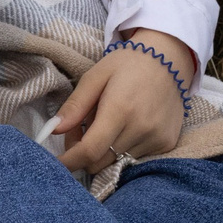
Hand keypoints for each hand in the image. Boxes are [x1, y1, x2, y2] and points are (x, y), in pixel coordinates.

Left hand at [49, 29, 193, 178]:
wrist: (168, 59)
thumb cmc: (127, 64)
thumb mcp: (95, 76)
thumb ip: (75, 105)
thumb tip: (53, 130)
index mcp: (120, 109)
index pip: (90, 151)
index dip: (69, 161)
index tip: (57, 163)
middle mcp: (141, 128)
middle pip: (100, 162)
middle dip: (83, 154)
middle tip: (81, 131)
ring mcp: (156, 138)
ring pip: (117, 163)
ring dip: (104, 151)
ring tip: (107, 124)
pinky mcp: (166, 143)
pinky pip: (135, 159)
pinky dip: (123, 150)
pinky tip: (127, 127)